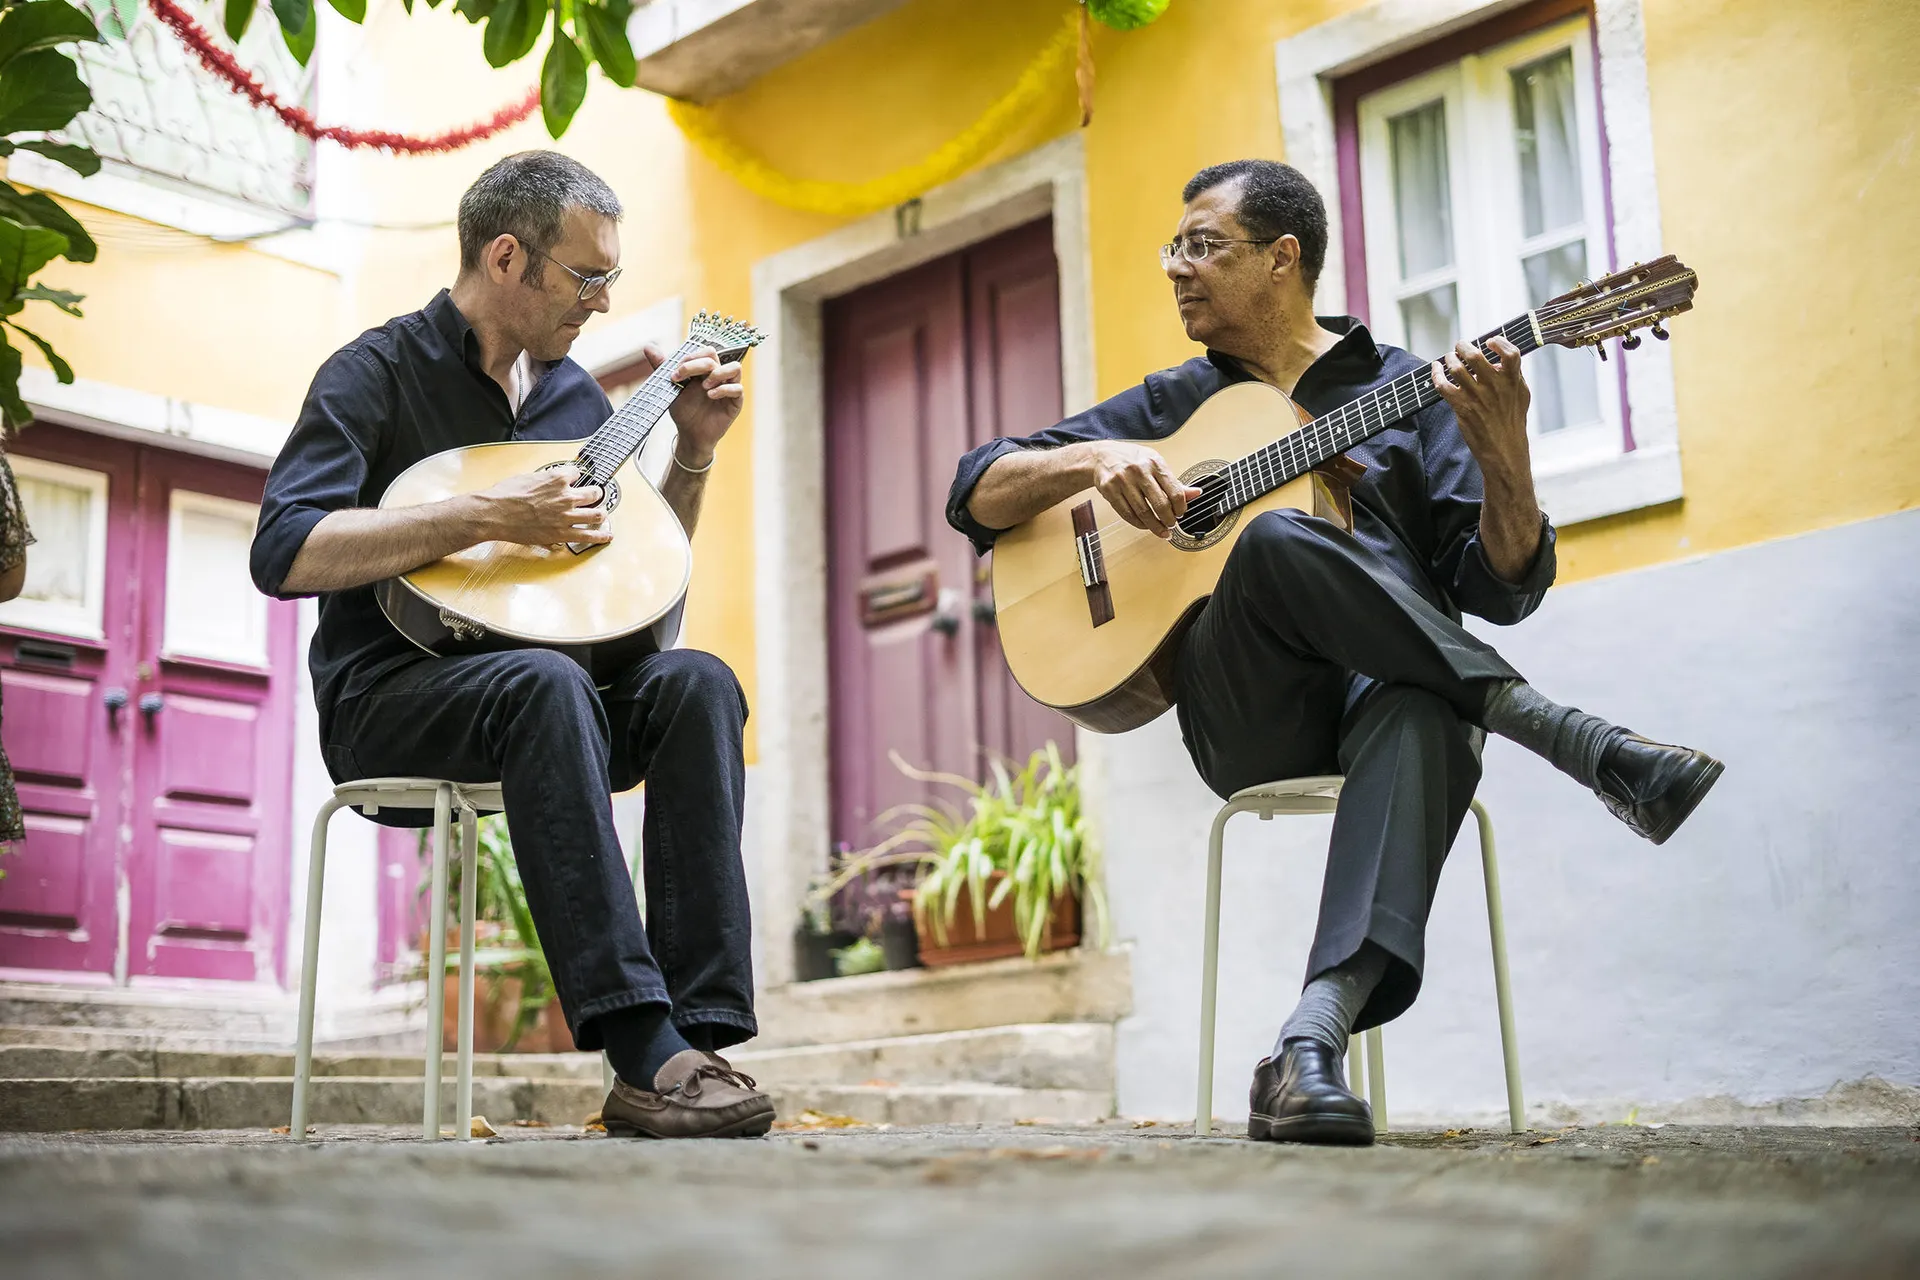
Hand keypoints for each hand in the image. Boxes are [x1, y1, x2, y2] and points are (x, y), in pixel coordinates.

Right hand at [476, 467, 608, 547]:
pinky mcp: (563, 533)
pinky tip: (607, 535)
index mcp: (557, 478)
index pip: (577, 473)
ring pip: (597, 513)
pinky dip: (601, 536)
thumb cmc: (505, 495)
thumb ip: (544, 479)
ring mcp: (567, 515)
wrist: (495, 513)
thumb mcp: (527, 477)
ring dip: (601, 513)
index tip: (575, 480)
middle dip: (595, 493)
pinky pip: (588, 535)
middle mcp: (566, 495)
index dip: (575, 477)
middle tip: (594, 495)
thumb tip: (548, 481)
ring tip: (601, 514)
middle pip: (594, 492)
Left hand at [633, 340, 743, 467]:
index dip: (690, 359)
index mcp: (705, 369)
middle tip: (684, 378)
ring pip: (735, 367)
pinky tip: (710, 396)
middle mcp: (718, 374)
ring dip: (718, 373)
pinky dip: (724, 389)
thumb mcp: (671, 387)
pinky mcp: (735, 402)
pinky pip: (738, 389)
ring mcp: (729, 387)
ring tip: (704, 386)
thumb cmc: (683, 409)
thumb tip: (648, 346)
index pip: (704, 352)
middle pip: (715, 355)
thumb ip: (661, 366)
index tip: (675, 374)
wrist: (690, 433)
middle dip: (697, 364)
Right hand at [1087, 440, 1202, 538]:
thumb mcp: (1155, 464)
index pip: (1174, 491)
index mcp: (1155, 462)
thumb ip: (1174, 481)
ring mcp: (1123, 480)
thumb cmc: (1132, 460)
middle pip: (1160, 504)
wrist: (1101, 456)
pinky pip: (1127, 514)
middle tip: (1172, 525)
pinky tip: (1145, 526)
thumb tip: (1196, 493)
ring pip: (1143, 513)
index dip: (1180, 508)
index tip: (1181, 514)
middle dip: (1169, 520)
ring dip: (1155, 526)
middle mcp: (1139, 470)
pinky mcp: (1110, 490)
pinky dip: (1139, 524)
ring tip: (1162, 531)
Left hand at [1432, 336, 1531, 482]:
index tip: (1489, 341)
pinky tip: (1435, 369)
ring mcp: (1477, 397)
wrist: (1503, 449)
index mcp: (1512, 381)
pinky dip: (1436, 374)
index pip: (1510, 353)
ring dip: (1449, 359)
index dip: (1500, 342)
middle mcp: (1494, 387)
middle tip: (1459, 346)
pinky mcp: (1462, 407)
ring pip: (1456, 369)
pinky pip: (1443, 386)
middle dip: (1463, 346)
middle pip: (1475, 356)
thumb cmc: (1512, 421)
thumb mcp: (1521, 394)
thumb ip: (1514, 375)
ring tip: (1449, 358)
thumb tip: (1500, 358)